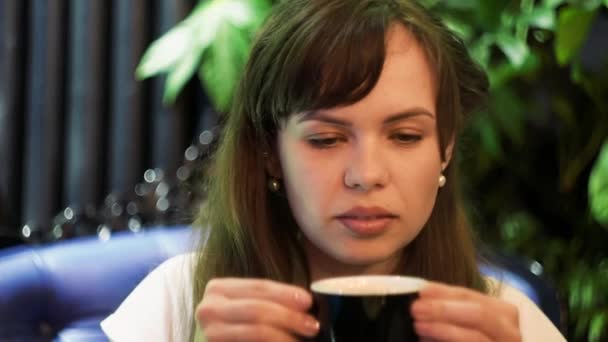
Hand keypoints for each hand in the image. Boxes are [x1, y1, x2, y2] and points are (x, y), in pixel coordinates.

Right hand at [196, 278, 319, 341]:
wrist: (229, 341)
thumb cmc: (244, 324)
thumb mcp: (253, 305)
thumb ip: (273, 301)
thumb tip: (308, 303)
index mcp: (218, 288)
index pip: (258, 287)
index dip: (285, 293)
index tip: (308, 301)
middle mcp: (208, 309)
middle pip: (257, 309)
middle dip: (288, 317)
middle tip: (312, 325)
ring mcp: (210, 332)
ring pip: (256, 331)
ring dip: (284, 336)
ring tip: (303, 340)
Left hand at [411, 281, 520, 341]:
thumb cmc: (465, 335)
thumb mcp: (459, 320)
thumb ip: (447, 308)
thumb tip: (421, 296)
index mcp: (502, 313)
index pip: (471, 296)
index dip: (444, 292)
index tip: (421, 291)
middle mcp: (510, 332)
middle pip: (479, 314)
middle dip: (444, 310)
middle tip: (416, 309)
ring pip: (475, 337)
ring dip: (443, 329)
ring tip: (419, 326)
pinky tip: (427, 341)